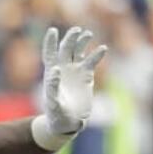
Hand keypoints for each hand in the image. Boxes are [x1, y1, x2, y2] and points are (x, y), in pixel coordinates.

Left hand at [33, 26, 106, 149]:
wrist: (69, 123)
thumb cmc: (56, 114)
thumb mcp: (52, 102)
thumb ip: (52, 87)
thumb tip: (56, 69)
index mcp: (51, 73)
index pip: (50, 53)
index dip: (51, 42)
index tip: (53, 30)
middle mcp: (63, 69)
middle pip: (66, 48)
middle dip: (70, 39)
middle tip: (77, 31)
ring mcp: (75, 71)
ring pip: (79, 51)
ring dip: (82, 42)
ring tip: (87, 35)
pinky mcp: (87, 76)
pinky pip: (92, 61)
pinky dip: (97, 54)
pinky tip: (102, 48)